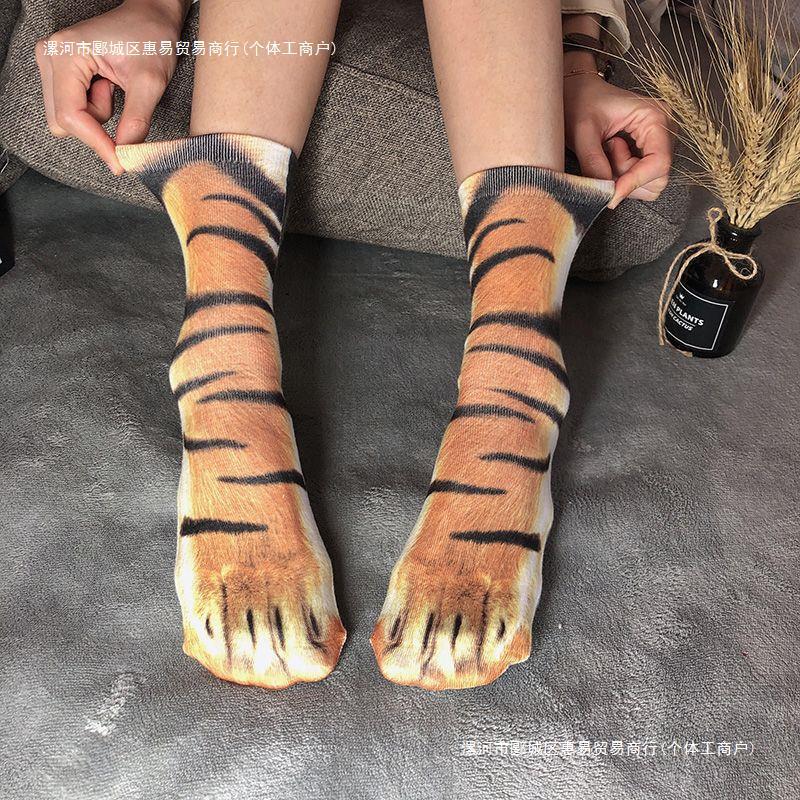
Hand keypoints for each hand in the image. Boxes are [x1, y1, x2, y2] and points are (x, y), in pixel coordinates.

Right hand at [35, 0, 187, 174]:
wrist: (150, 17)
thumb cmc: (151, 38)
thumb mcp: (151, 82)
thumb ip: (137, 121)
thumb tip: (127, 155)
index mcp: (66, 53)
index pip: (71, 116)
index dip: (97, 143)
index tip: (121, 164)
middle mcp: (50, 57)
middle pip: (63, 121)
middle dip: (95, 125)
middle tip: (121, 102)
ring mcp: (51, 64)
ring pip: (68, 118)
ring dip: (96, 115)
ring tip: (114, 86)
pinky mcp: (60, 72)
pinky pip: (74, 108)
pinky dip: (95, 107)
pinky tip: (108, 85)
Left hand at [564, 71, 672, 208]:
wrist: (577, 93)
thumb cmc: (580, 102)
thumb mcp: (582, 132)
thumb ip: (594, 163)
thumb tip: (608, 192)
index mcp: (655, 117)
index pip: (659, 162)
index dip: (635, 182)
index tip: (611, 193)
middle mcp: (663, 130)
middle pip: (657, 177)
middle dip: (628, 178)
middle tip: (605, 157)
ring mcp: (658, 142)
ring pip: (649, 183)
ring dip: (624, 178)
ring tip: (606, 151)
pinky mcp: (648, 152)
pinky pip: (640, 180)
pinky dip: (623, 177)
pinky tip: (610, 155)